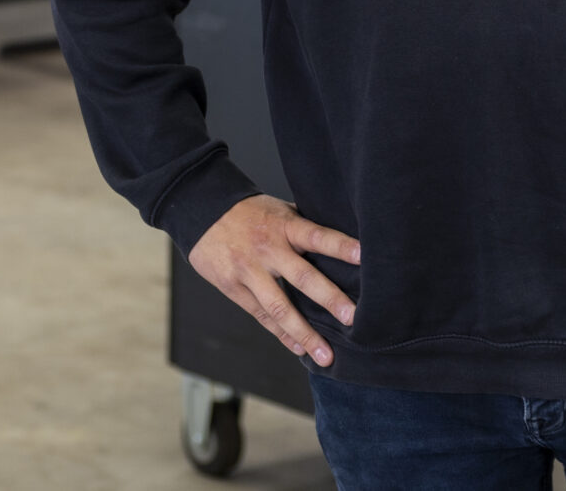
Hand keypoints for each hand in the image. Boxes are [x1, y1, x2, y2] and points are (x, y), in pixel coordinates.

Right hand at [190, 194, 361, 366]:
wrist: (201, 210)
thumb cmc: (249, 212)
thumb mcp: (279, 210)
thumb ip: (304, 226)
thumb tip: (342, 240)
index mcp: (285, 226)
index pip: (318, 235)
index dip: (341, 246)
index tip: (365, 257)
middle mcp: (269, 249)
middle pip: (303, 277)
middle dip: (329, 299)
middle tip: (353, 319)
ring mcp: (250, 270)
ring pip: (280, 306)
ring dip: (304, 333)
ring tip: (325, 355)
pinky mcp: (234, 288)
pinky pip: (262, 315)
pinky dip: (281, 334)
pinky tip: (299, 348)